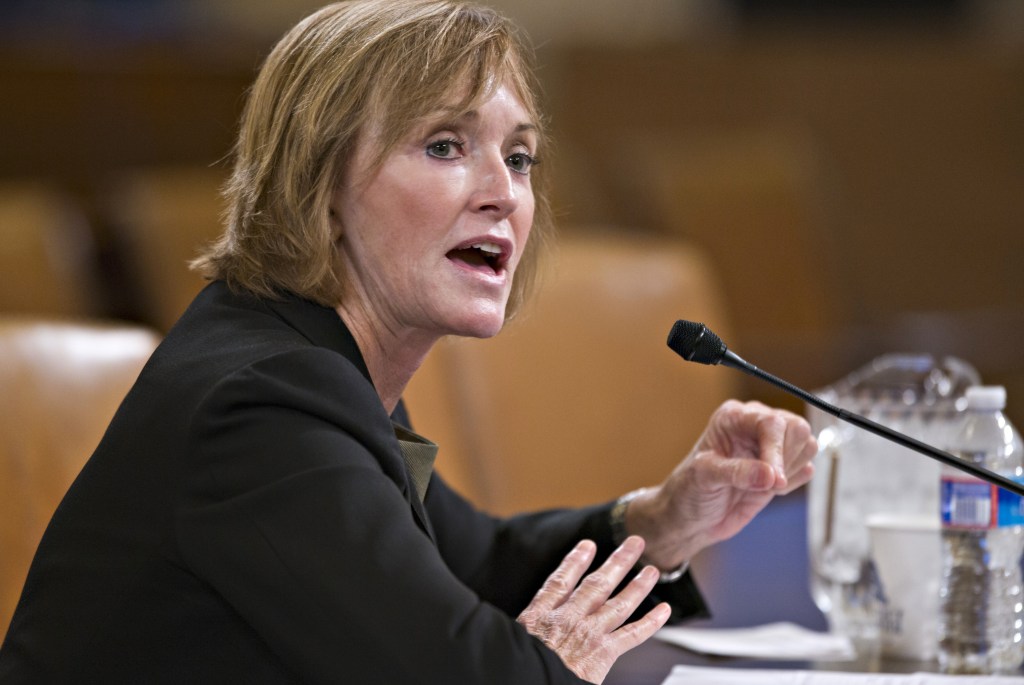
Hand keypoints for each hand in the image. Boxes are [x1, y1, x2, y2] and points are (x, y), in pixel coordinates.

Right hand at [517, 536, 670, 683]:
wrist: (529, 681)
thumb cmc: (519, 666)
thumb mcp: (511, 638)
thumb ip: (522, 628)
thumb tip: (519, 626)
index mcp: (541, 616)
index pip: (561, 582)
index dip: (575, 562)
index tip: (587, 547)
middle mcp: (568, 619)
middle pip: (597, 584)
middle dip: (618, 562)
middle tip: (634, 544)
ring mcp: (588, 634)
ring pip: (618, 604)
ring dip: (638, 585)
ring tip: (651, 571)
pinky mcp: (603, 654)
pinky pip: (632, 635)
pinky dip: (651, 623)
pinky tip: (663, 611)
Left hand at [627, 400, 816, 569]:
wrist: (692, 517)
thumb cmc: (690, 490)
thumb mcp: (704, 477)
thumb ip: (737, 473)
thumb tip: (771, 476)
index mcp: (734, 417)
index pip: (771, 421)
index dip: (776, 450)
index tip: (773, 480)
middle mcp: (755, 424)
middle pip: (797, 428)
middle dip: (786, 459)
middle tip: (766, 483)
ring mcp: (771, 444)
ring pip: (808, 444)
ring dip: (791, 470)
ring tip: (761, 485)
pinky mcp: (783, 467)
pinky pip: (807, 467)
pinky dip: (794, 482)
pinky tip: (767, 491)